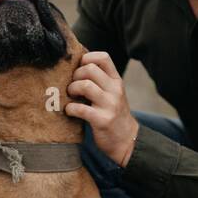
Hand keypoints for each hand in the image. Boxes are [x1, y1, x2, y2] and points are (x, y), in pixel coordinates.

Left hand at [65, 51, 137, 166]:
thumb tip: (75, 67)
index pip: (103, 57)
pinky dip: (70, 108)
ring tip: (72, 97)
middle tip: (73, 86)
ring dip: (72, 89)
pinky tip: (70, 111)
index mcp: (116, 81)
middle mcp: (115, 90)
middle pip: (89, 69)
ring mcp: (110, 105)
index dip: (86, 58)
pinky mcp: (102, 120)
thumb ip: (100, 80)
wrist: (127, 140)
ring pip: (85, 85)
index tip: (79, 69)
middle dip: (75, 75)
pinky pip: (80, 108)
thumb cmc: (114, 115)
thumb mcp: (113, 93)